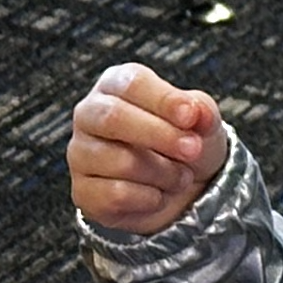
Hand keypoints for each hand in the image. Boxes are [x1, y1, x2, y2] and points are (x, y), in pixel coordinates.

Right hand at [68, 63, 222, 234]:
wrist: (183, 189)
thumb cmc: (184, 141)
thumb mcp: (201, 120)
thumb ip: (201, 110)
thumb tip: (196, 112)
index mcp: (115, 85)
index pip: (131, 84)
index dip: (163, 100)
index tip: (190, 117)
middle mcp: (89, 114)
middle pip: (113, 117)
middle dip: (160, 136)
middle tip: (192, 150)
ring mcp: (80, 153)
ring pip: (121, 161)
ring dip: (164, 173)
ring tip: (181, 176)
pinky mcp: (83, 191)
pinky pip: (116, 195)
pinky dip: (149, 199)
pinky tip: (158, 195)